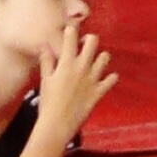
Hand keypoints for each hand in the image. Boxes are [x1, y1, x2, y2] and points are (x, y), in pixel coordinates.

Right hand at [38, 5, 119, 139]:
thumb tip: (44, 46)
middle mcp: (81, 67)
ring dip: (101, 57)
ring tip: (95, 62)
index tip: (71, 31)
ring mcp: (92, 79)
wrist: (56, 125)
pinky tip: (107, 78)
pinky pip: (111, 79)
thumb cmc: (48, 103)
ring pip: (105, 57)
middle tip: (85, 45)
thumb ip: (46, 61)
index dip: (72, 30)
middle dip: (90, 39)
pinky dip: (110, 78)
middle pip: (93, 41)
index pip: (71, 36)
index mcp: (66, 63)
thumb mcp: (45, 80)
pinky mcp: (99, 91)